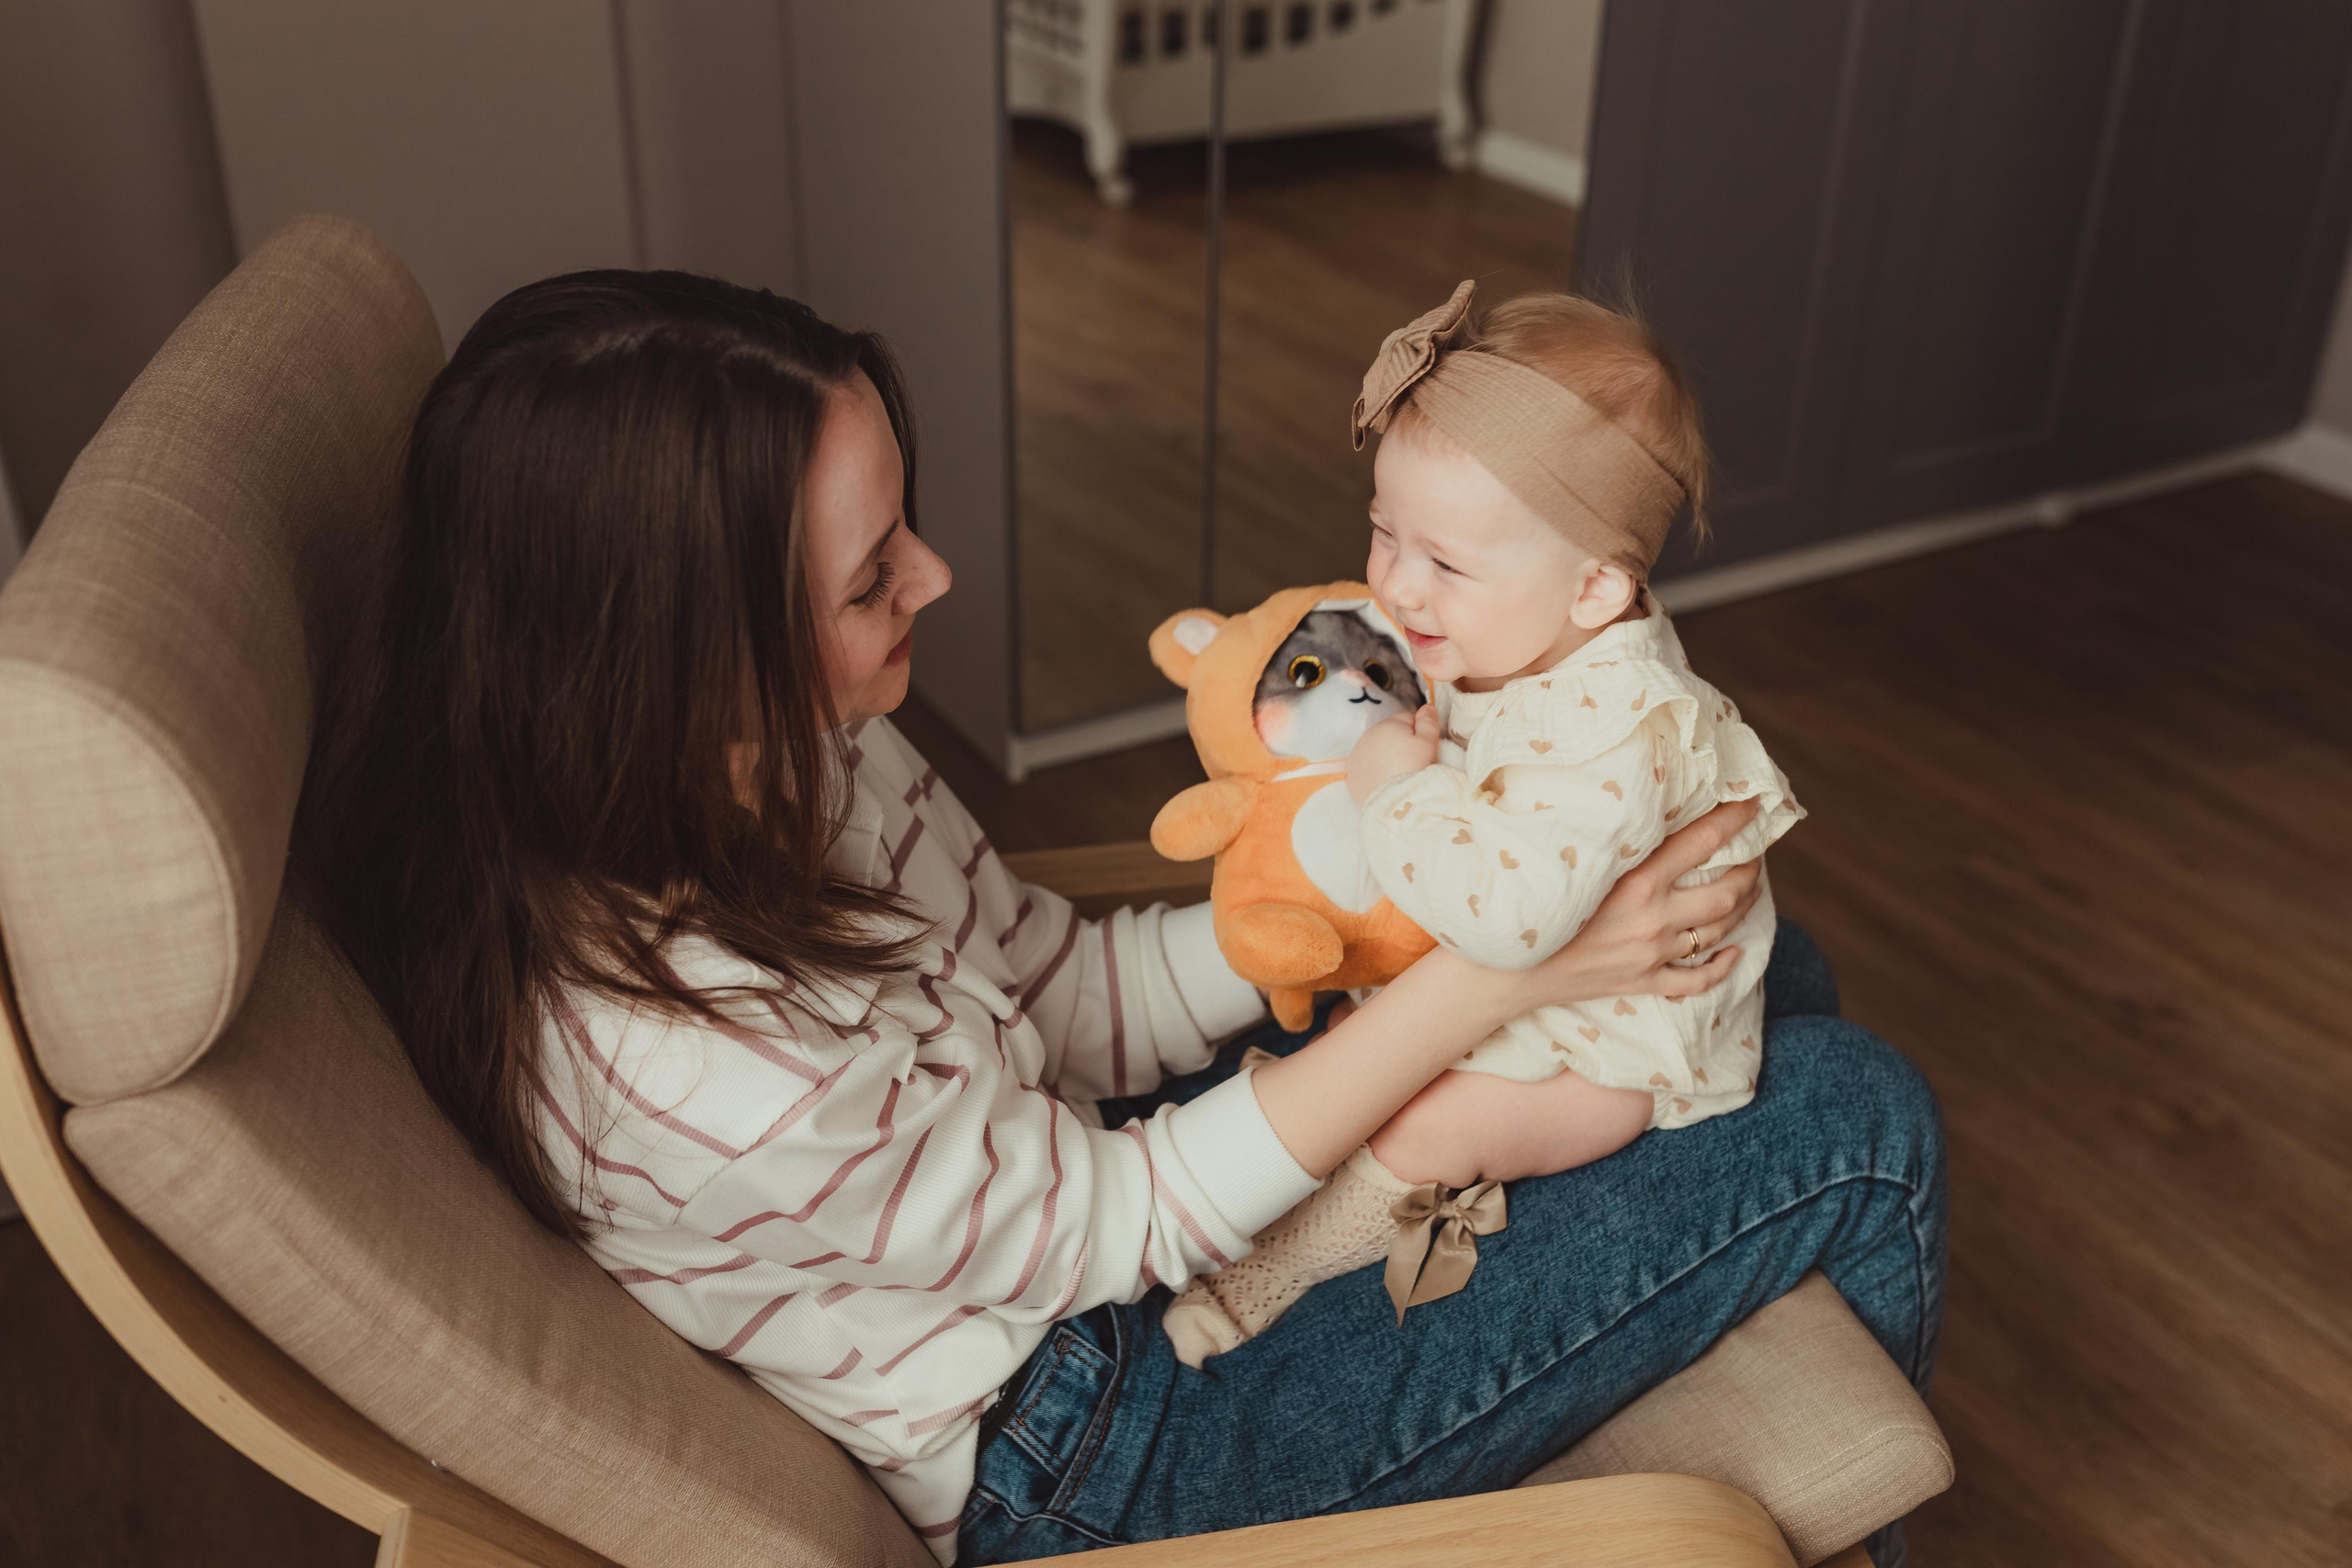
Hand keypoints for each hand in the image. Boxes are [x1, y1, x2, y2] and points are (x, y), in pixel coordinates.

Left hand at [1346, 705, 1440, 802]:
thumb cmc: (1414, 768)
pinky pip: (1366, 766)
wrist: (1393, 801)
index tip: (1425, 745)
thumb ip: (1428, 722)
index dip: (1419, 730)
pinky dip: (1374, 769)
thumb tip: (1427, 707)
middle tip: (1413, 760)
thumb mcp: (1428, 743)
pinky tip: (1384, 780)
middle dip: (1400, 740)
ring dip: (1386, 754)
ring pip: (1376, 748)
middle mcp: (1368, 736)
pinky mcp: (1352, 774)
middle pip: (1389, 732)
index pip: (1407, 717)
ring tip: (1398, 771)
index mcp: (1388, 725)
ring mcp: (1357, 755)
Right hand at [1499, 799, 1764, 1011]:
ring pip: (1718, 931)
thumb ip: (1610, 835)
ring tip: (1748, 887)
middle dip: (1749, 870)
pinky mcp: (1642, 982)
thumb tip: (1635, 799)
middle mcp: (1652, 919)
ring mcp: (1650, 954)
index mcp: (1636, 880)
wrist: (1503, 969)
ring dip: (1741, 907)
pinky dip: (1722, 967)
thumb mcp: (1571, 857)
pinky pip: (1696, 980)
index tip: (1754, 802)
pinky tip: (1735, 952)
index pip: (1704, 841)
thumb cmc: (1528, 899)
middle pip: (1726, 893)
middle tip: (1754, 852)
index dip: (1736, 820)